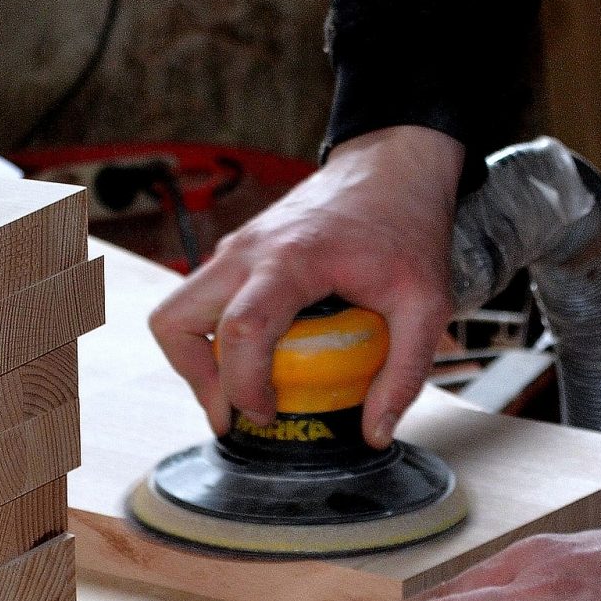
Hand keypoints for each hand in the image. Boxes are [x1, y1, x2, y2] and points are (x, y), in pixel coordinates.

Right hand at [148, 125, 463, 445]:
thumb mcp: (426, 304)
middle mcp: (247, 252)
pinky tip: (257, 357)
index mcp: (290, 260)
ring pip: (176, 313)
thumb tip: (375, 433)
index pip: (240, 330)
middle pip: (175, 321)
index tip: (266, 415)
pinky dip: (213, 339)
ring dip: (197, 360)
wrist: (393, 167)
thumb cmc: (406, 225)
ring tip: (241, 390)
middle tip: (234, 411)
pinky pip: (201, 304)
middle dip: (196, 379)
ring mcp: (234, 249)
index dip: (241, 386)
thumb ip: (405, 372)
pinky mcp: (236, 254)